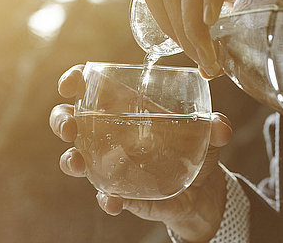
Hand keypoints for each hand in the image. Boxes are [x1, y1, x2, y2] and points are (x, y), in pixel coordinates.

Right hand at [51, 65, 232, 241]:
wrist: (203, 189)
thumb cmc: (197, 148)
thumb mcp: (207, 133)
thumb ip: (215, 127)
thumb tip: (220, 127)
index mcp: (126, 107)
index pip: (93, 88)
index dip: (75, 81)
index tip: (69, 83)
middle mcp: (111, 132)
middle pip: (72, 120)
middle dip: (61, 120)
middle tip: (69, 126)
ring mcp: (111, 163)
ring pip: (76, 157)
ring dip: (70, 159)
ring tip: (77, 162)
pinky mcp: (119, 190)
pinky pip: (104, 194)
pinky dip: (106, 198)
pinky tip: (113, 200)